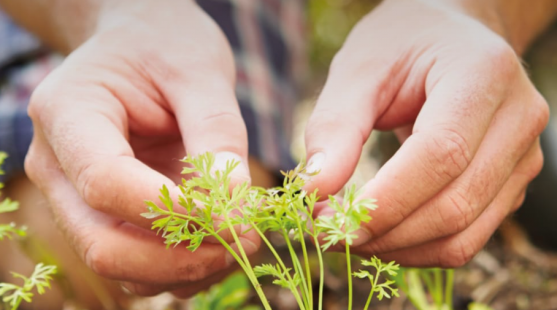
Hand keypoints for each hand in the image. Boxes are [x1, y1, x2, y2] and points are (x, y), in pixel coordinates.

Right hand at [24, 0, 255, 296]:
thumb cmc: (169, 46)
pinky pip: (137, 266)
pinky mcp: (106, 219)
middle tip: (246, 240)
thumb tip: (234, 209)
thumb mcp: (201, 73)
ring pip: (119, 265)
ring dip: (186, 270)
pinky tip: (226, 243)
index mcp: (67, 112)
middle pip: (102, 243)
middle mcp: (58, 165)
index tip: (234, 216)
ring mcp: (76, 199)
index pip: (105, 181)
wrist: (146, 45)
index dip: (172, 210)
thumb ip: (217, 135)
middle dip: (179, 257)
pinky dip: (184, 269)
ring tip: (245, 241)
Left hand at [304, 0, 548, 266]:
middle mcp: (520, 118)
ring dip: (398, 250)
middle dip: (384, 233)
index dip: (385, 200)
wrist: (455, 37)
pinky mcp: (513, 187)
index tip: (326, 219)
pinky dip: (417, 248)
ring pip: (464, 235)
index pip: (443, 153)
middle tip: (326, 233)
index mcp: (486, 72)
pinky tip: (380, 233)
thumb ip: (336, 125)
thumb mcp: (361, 66)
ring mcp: (525, 157)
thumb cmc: (404, 44)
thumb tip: (315, 193)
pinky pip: (467, 239)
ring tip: (348, 235)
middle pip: (456, 204)